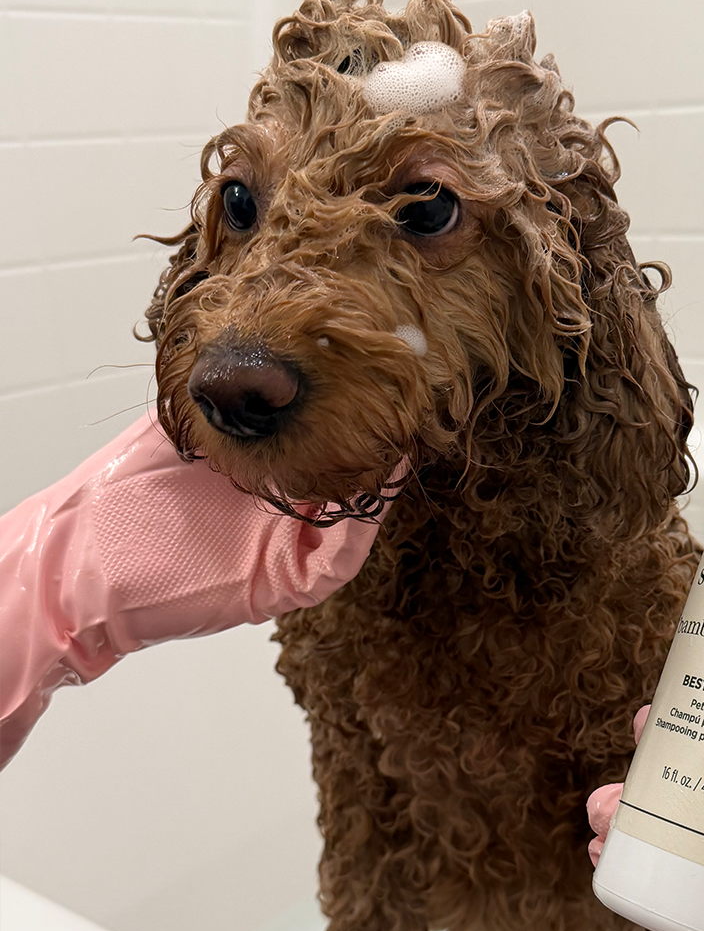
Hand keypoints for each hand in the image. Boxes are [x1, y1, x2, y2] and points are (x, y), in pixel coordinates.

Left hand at [0, 411, 394, 765]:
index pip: (321, 445)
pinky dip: (359, 528)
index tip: (371, 376)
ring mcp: (282, 551)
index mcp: (260, 476)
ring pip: (352, 523)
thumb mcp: (179, 431)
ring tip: (397, 440)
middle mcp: (280, 515)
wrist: (78, 559)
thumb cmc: (119, 497)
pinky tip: (371, 487)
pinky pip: (336, 562)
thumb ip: (218, 397)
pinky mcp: (278, 585)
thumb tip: (260, 345)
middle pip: (347, 482)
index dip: (349, 415)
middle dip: (375, 445)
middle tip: (398, 404)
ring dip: (378, 486)